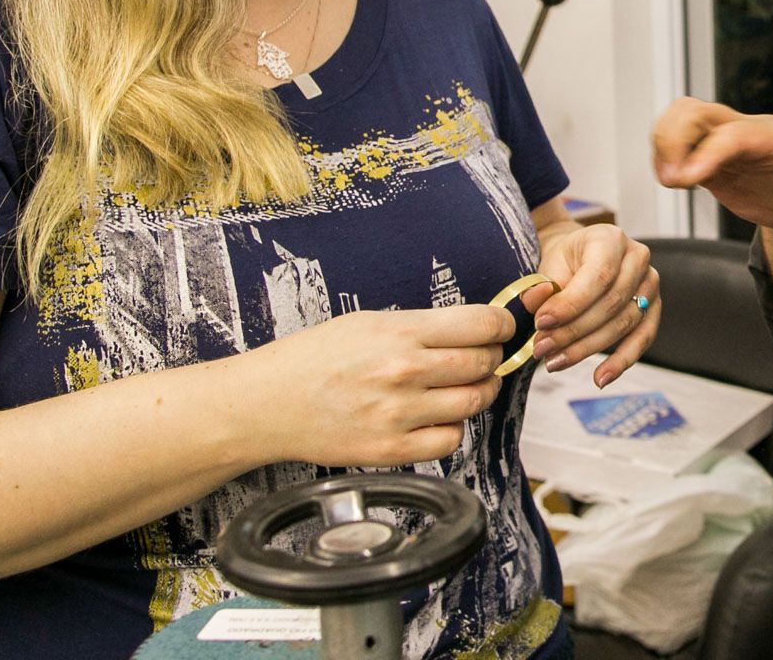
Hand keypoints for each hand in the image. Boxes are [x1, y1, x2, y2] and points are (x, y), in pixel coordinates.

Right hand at [242, 305, 513, 467]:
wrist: (268, 403)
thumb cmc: (314, 358)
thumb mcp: (368, 322)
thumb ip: (421, 327)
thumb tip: (473, 330)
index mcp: (400, 332)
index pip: (482, 325)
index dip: (503, 326)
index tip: (504, 329)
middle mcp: (404, 372)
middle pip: (484, 364)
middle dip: (491, 358)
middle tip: (483, 358)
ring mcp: (399, 414)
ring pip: (474, 402)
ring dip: (478, 392)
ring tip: (464, 386)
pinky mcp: (392, 450)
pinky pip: (450, 439)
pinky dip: (452, 427)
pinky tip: (436, 416)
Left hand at [526, 223, 657, 387]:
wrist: (581, 257)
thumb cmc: (565, 262)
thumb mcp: (548, 265)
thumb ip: (542, 286)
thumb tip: (536, 305)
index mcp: (610, 239)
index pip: (598, 276)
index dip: (571, 304)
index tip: (541, 323)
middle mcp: (638, 258)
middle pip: (611, 304)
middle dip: (573, 331)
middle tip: (541, 348)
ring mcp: (650, 283)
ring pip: (623, 324)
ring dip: (586, 349)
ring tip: (555, 362)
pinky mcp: (653, 307)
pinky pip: (642, 338)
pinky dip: (621, 361)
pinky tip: (600, 378)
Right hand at [651, 97, 772, 239]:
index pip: (735, 134)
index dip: (710, 151)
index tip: (691, 177)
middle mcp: (746, 132)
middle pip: (697, 110)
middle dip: (674, 137)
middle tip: (673, 179)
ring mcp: (724, 143)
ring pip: (680, 118)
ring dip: (663, 144)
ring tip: (670, 179)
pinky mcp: (710, 161)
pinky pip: (675, 143)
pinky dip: (663, 157)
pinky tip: (672, 181)